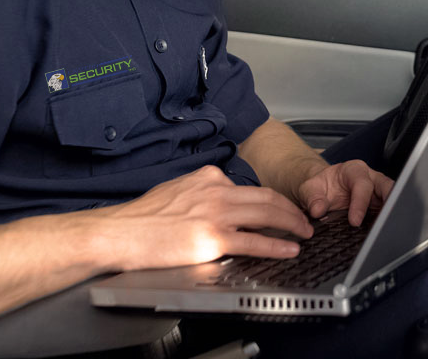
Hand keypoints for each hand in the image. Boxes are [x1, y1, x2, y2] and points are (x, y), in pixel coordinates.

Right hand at [103, 165, 313, 270]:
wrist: (123, 231)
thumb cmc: (143, 216)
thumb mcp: (178, 190)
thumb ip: (202, 193)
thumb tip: (219, 204)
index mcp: (208, 177)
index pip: (249, 187)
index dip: (271, 199)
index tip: (281, 207)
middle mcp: (216, 190)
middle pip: (266, 197)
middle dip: (290, 209)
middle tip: (305, 219)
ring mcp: (216, 213)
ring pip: (267, 214)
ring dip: (291, 224)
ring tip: (304, 232)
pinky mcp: (212, 238)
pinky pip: (254, 241)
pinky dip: (276, 245)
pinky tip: (288, 249)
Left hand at [297, 160, 393, 225]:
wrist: (324, 191)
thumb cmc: (321, 187)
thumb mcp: (310, 189)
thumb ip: (312, 198)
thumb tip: (318, 210)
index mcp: (354, 170)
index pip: (362, 184)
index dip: (360, 203)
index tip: (354, 222)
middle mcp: (371, 179)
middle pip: (387, 188)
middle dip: (389, 204)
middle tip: (385, 224)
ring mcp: (378, 193)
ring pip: (393, 201)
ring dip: (391, 216)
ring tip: (387, 232)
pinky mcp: (381, 206)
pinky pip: (389, 214)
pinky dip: (387, 223)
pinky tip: (384, 235)